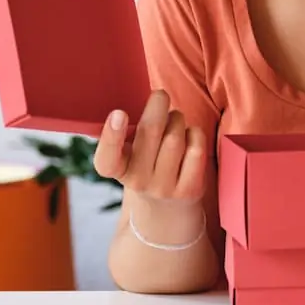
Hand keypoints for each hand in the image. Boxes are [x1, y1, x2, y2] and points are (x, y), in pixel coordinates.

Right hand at [93, 89, 207, 207]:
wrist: (165, 210)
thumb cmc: (145, 166)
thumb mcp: (129, 153)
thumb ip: (131, 131)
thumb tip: (153, 100)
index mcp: (117, 169)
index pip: (107, 159)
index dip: (112, 136)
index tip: (119, 113)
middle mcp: (138, 181)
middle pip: (150, 134)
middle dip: (158, 106)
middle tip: (160, 95)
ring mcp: (164, 188)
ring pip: (175, 137)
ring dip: (177, 120)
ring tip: (175, 120)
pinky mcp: (189, 190)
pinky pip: (196, 149)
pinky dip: (195, 133)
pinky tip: (189, 136)